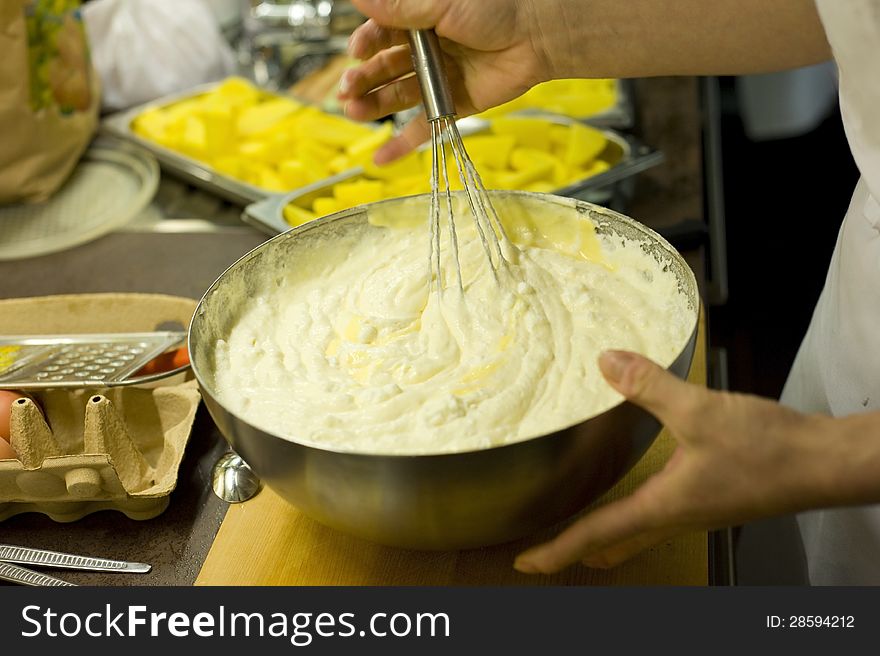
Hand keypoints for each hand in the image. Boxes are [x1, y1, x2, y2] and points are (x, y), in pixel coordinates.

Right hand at [339, 0, 549, 162]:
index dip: (365, 44)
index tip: (356, 51)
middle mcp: (425, 49)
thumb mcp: (440, 2)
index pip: (380, 33)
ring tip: (354, 111)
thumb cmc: (495, 8)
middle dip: (362, 79)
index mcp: (419, 19)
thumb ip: (398, 6)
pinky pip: (423, 127)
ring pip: (397, 95)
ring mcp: (438, 78)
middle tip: (347, 90)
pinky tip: (380, 158)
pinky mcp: (453, 104)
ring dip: (373, 105)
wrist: (536, 36)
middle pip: (383, 67)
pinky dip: (402, 145)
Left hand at [514, 350, 839, 573]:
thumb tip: (605, 363)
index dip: (558, 551)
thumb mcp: (701, 411)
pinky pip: (660, 515)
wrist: (823, 463)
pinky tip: (637, 493)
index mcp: (663, 506)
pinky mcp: (711, 497)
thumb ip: (649, 386)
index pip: (597, 535)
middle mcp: (675, 516)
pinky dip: (633, 515)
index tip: (526, 564)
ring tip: (580, 533)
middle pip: (615, 545)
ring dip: (605, 536)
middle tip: (546, 553)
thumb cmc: (768, 449)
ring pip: (638, 533)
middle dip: (577, 552)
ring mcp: (695, 511)